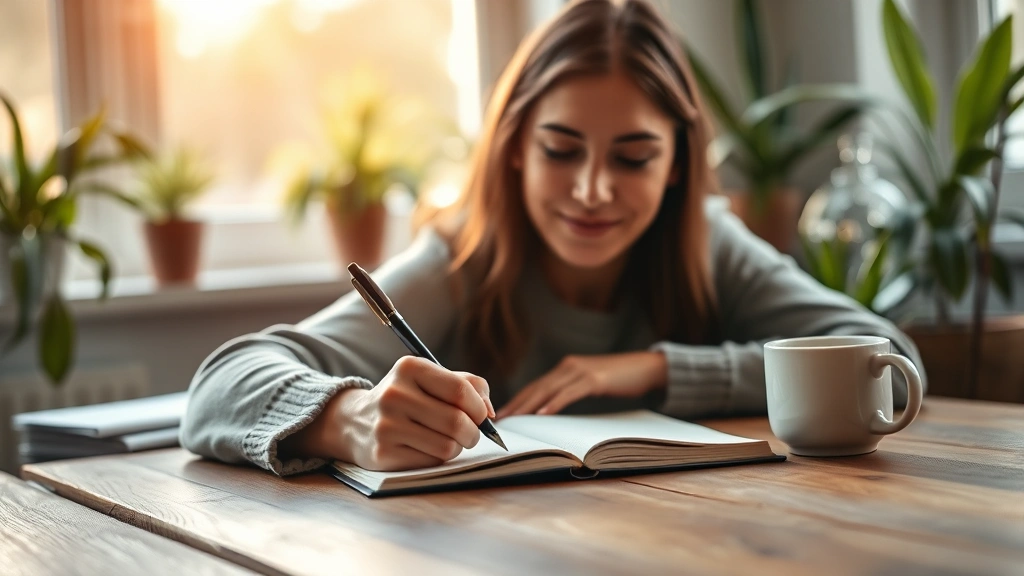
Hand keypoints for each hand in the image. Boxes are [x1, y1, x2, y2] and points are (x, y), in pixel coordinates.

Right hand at [282, 356, 493, 470]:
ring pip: (447, 445)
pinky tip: (428, 448)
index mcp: (409, 368)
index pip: (460, 390)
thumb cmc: (408, 398)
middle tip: (471, 434)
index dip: (479, 408)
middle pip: (456, 421)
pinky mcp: (383, 453)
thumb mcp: (431, 378)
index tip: (481, 415)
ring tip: (449, 440)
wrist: (356, 421)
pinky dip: (439, 457)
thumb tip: (490, 412)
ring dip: (457, 446)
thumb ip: (469, 386)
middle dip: (473, 432)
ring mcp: (386, 425)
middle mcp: (394, 394)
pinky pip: (431, 461)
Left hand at [496, 352, 666, 417]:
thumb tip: (552, 410)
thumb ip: (572, 391)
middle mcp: (569, 366)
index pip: (536, 385)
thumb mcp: (590, 384)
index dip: (518, 399)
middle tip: (500, 418)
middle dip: (517, 403)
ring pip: (548, 389)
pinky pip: (569, 393)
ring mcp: (581, 371)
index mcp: (566, 368)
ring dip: (529, 405)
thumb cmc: (619, 379)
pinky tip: (542, 413)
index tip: (503, 413)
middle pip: (537, 387)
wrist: (646, 367)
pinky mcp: (595, 379)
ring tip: (514, 418)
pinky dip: (554, 403)